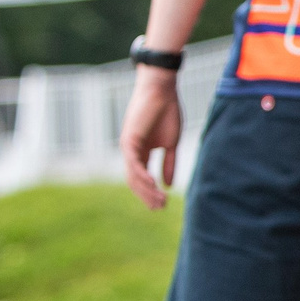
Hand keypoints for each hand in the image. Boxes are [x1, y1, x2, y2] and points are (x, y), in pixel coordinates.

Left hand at [120, 66, 182, 210]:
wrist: (162, 92)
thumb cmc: (167, 113)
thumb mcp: (171, 144)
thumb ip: (169, 163)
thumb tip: (168, 185)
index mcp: (141, 152)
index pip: (142, 178)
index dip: (151, 192)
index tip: (162, 205)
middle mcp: (131, 151)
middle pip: (136, 181)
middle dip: (147, 196)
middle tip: (159, 208)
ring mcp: (128, 146)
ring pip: (133, 175)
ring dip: (146, 189)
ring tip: (158, 201)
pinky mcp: (128, 140)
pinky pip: (133, 162)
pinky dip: (142, 174)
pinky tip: (152, 184)